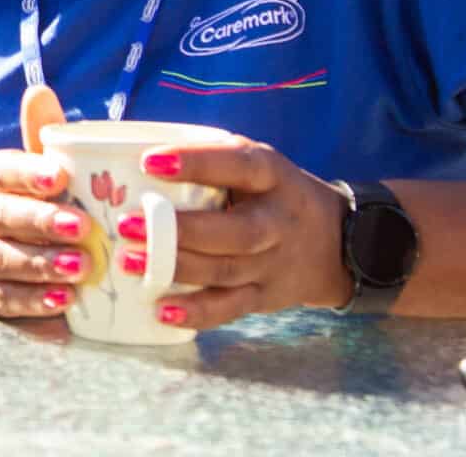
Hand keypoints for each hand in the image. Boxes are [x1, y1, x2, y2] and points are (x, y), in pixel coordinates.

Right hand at [0, 85, 97, 318]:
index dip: (26, 172)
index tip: (59, 175)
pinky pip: (4, 304)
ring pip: (0, 262)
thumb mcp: (39, 178)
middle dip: (40, 222)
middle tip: (83, 228)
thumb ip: (45, 141)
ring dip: (40, 267)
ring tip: (80, 271)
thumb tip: (39, 89)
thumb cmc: (32, 212)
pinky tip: (65, 310)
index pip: (0, 170)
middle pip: (0, 217)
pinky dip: (34, 308)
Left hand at [131, 138, 354, 329]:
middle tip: (128, 224)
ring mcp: (274, 263)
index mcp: (273, 176)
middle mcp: (277, 221)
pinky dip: (197, 313)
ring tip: (129, 262)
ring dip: (175, 269)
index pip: (238, 164)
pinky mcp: (266, 296)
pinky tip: (161, 310)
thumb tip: (128, 153)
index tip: (150, 161)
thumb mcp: (257, 167)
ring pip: (225, 270)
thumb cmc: (271, 194)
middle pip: (234, 231)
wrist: (337, 243)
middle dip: (179, 230)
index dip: (196, 163)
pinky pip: (231, 307)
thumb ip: (211, 163)